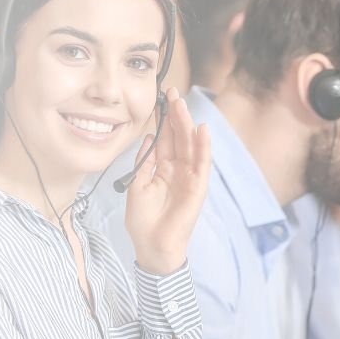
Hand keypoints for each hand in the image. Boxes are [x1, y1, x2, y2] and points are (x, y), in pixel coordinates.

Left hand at [124, 86, 211, 274]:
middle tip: (172, 92)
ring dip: (188, 124)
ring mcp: (189, 177)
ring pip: (191, 145)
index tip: (159, 99)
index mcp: (162, 168)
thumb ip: (143, 163)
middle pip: (179, 137)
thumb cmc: (143, 221)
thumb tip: (148, 137)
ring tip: (183, 104)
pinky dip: (203, 147)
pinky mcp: (198, 188)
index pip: (164, 138)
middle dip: (176, 114)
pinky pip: (202, 164)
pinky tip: (201, 130)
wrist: (152, 246)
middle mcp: (177, 169)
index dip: (163, 119)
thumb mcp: (136, 186)